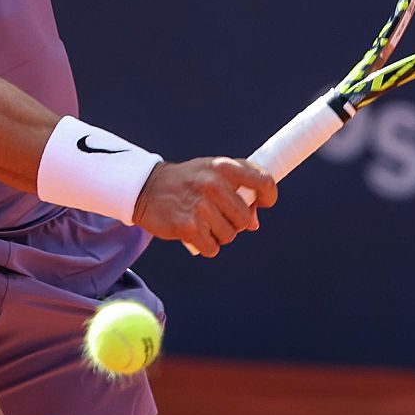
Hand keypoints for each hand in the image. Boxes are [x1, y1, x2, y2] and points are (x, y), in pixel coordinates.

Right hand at [132, 157, 276, 256]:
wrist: (145, 187)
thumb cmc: (186, 181)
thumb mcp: (212, 173)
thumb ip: (238, 190)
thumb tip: (255, 223)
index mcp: (224, 167)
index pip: (265, 183)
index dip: (268, 197)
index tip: (261, 203)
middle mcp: (214, 184)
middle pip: (245, 219)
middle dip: (235, 222)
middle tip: (218, 214)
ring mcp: (200, 206)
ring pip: (229, 236)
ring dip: (218, 234)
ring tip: (202, 221)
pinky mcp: (188, 227)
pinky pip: (212, 248)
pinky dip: (205, 244)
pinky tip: (193, 231)